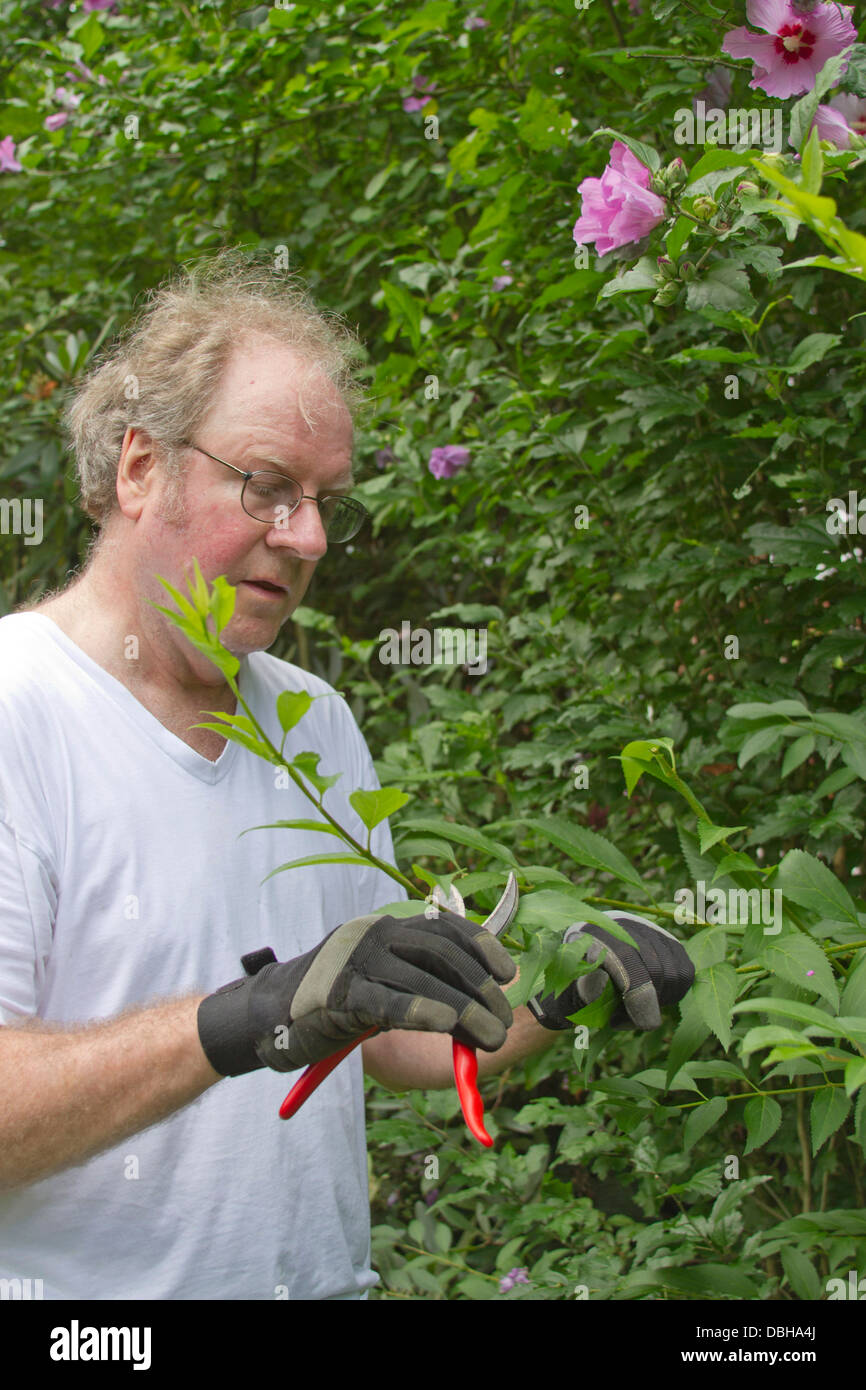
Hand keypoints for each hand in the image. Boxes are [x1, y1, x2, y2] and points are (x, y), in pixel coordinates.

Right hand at [197, 909, 516, 1075]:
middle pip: (442, 952)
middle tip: (501, 1021)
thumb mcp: (381, 984)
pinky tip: (449, 1025)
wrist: (268, 1014)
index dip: (482, 947)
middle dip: (480, 987)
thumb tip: (480, 1012)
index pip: (445, 927)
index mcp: (386, 927)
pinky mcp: (339, 995)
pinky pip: (391, 1002)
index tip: (507, 973)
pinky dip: (425, 1010)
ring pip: (424, 978)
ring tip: (490, 1037)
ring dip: (466, 1009)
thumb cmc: (334, 1004)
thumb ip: (423, 987)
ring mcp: (354, 962)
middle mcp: (373, 935)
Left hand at [528, 912, 693, 1030]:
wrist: (578, 971)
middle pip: (654, 968)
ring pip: (674, 971)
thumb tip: (600, 978)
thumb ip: (583, 991)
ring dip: (660, 1001)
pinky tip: (652, 999)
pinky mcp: (665, 939)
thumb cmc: (570, 990)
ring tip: (632, 1010)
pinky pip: (685, 971)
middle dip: (645, 1005)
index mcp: (589, 934)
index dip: (638, 992)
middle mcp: (620, 924)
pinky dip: (674, 993)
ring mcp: (645, 928)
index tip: (643, 1024)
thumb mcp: (566, 995)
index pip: (624, 958)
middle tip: (619, 1021)